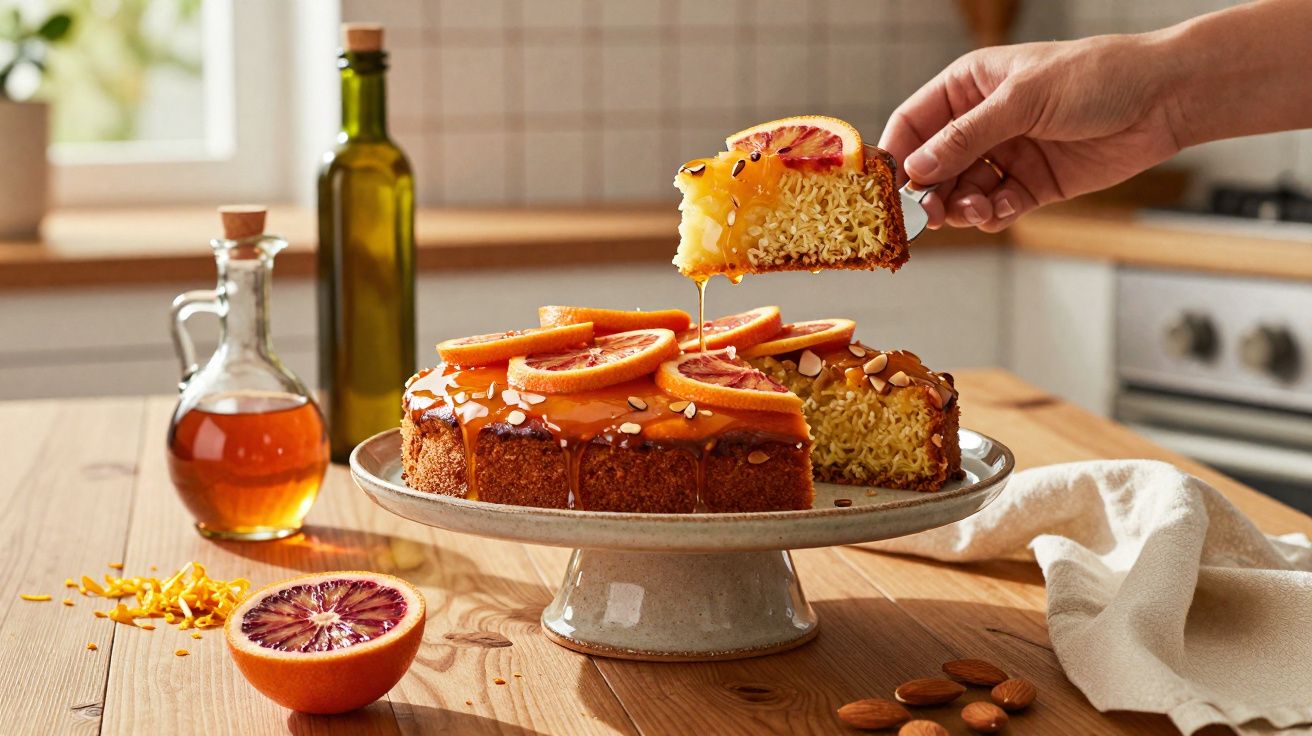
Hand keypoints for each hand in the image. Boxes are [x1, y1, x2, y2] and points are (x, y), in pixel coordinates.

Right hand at [878, 34, 1183, 231]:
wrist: (1163, 99)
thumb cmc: (1096, 77)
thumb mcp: (1021, 100)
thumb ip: (966, 137)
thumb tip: (917, 168)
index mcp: (970, 86)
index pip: (914, 122)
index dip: (897, 153)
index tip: (888, 187)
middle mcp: (982, 122)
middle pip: (934, 165)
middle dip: (930, 192)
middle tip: (930, 215)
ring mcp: (1007, 154)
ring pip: (963, 192)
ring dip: (962, 208)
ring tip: (975, 212)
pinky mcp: (1033, 184)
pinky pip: (997, 207)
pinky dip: (993, 214)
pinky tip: (1003, 210)